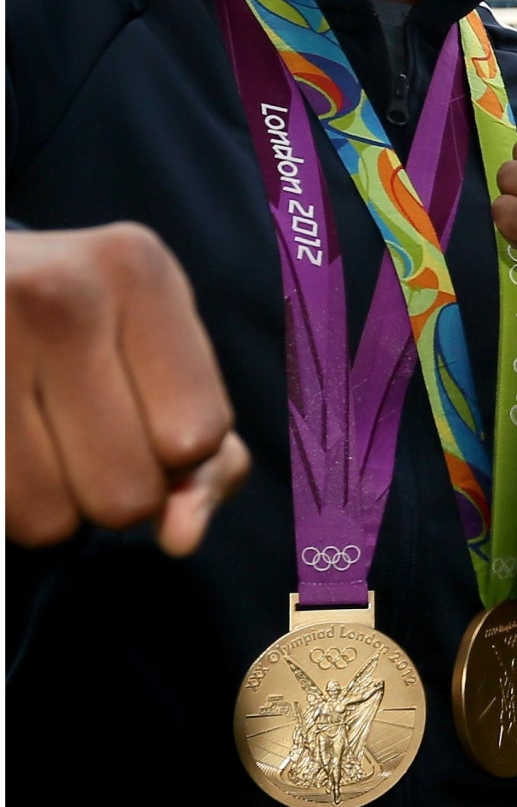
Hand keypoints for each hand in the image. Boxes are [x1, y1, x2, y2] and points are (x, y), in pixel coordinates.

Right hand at [7, 224, 249, 554]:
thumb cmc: (72, 332)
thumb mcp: (155, 360)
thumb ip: (205, 458)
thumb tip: (181, 536)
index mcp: (137, 270)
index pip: (198, 437)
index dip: (178, 455)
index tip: (140, 411)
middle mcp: (57, 294)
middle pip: (129, 493)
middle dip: (113, 488)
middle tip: (73, 427)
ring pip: (50, 520)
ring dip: (50, 504)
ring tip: (27, 432)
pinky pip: (0, 512)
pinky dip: (6, 502)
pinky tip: (2, 444)